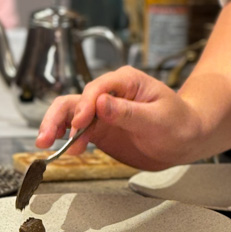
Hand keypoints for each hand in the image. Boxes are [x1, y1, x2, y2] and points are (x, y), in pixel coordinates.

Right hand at [36, 67, 206, 171]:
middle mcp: (110, 93)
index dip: (85, 106)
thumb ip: (129, 113)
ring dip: (56, 127)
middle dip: (59, 116)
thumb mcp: (158, 118)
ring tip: (46, 143)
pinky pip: (77, 131)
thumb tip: (102, 103)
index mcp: (126, 81)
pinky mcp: (100, 129)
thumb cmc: (179, 122)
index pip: (97, 89)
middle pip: (76, 99)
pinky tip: (65, 149)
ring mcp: (102, 112)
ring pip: (71, 114)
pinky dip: (67, 140)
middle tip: (48, 135)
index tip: (78, 125)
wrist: (185, 139)